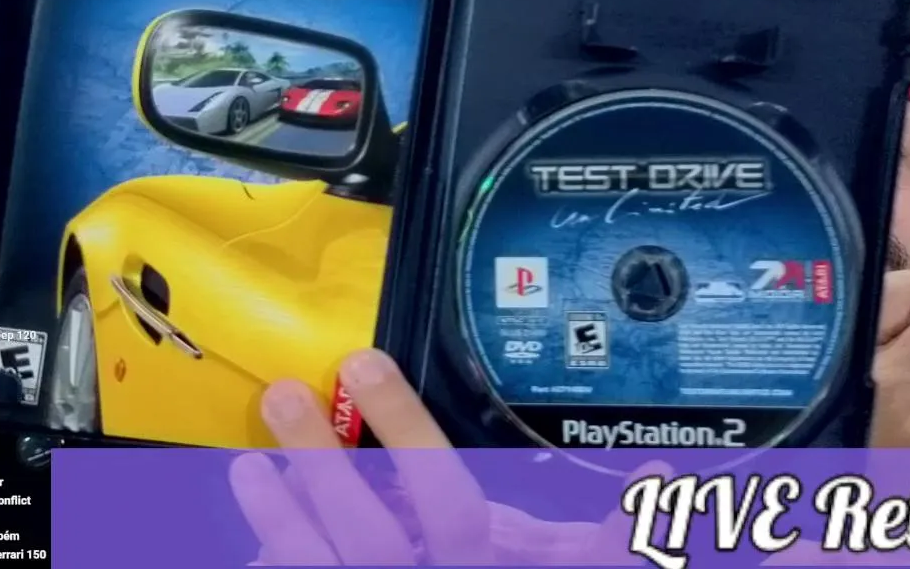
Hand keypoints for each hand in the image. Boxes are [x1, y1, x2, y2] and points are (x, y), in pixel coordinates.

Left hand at [230, 348, 665, 564]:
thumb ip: (603, 545)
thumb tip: (663, 481)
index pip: (446, 501)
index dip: (404, 428)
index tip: (363, 362)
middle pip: (364, 533)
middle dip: (320, 462)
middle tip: (284, 392)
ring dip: (277, 516)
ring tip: (246, 465)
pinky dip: (265, 568)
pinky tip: (249, 541)